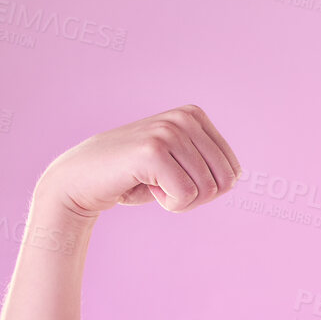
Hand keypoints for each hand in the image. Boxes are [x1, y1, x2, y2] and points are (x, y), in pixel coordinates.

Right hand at [34, 104, 242, 222]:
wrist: (81, 180)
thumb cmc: (133, 178)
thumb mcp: (177, 163)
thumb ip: (206, 162)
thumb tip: (239, 176)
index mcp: (195, 116)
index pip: (234, 171)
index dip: (207, 189)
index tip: (175, 179)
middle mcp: (184, 118)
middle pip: (225, 182)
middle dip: (197, 196)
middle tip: (163, 186)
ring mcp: (168, 131)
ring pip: (206, 191)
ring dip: (180, 201)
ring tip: (150, 184)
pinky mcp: (153, 150)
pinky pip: (185, 196)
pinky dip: (168, 203)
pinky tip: (143, 187)